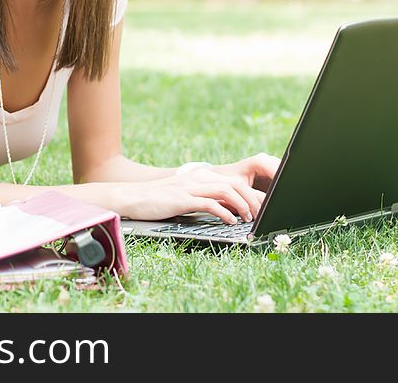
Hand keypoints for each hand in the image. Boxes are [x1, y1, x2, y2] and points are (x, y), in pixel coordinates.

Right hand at [112, 153, 279, 224]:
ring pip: (226, 191)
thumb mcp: (186, 196)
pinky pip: (210, 203)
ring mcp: (190, 186)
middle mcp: (198, 177)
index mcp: (201, 175)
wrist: (133, 197)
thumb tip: (229, 210)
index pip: (233, 181)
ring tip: (249, 218)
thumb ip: (206, 198)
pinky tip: (230, 221)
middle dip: (252, 199)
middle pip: (234, 183)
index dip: (251, 193)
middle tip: (262, 213)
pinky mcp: (182, 198)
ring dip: (241, 205)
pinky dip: (224, 213)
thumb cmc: (160, 200)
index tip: (263, 206)